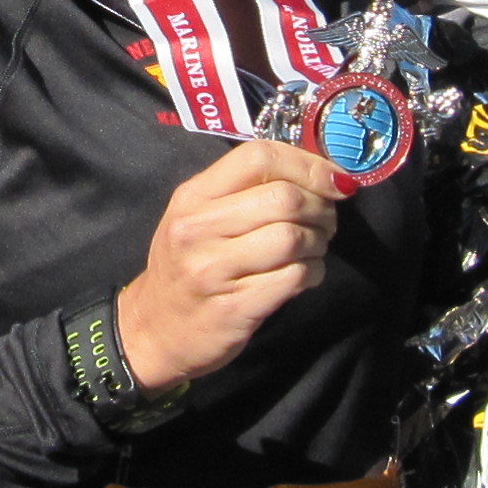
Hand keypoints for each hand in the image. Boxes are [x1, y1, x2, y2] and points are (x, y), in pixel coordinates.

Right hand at [115, 140, 341, 392]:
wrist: (154, 330)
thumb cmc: (187, 266)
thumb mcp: (199, 217)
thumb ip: (247, 191)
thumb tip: (321, 174)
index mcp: (193, 197)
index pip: (258, 157)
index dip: (308, 164)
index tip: (333, 180)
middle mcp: (198, 229)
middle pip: (283, 198)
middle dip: (321, 208)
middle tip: (325, 221)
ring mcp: (213, 271)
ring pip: (293, 238)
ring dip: (318, 242)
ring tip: (313, 248)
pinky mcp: (234, 308)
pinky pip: (294, 278)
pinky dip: (313, 272)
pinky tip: (306, 275)